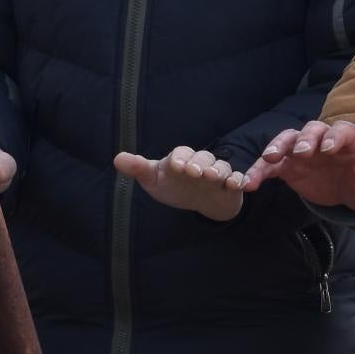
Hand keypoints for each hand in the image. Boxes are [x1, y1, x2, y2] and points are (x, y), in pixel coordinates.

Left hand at [115, 145, 245, 220]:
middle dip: (200, 163)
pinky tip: (234, 185)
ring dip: (218, 171)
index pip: (181, 153)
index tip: (177, 166)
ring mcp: (217, 173)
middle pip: (204, 157)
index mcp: (181, 159)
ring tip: (213, 177)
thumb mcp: (154, 180)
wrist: (200, 200)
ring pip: (221, 167)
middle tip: (196, 172)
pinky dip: (237, 181)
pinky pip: (237, 180)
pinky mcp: (231, 185)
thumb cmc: (174, 186)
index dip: (180, 158)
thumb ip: (138, 169)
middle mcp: (201, 163)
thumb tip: (117, 158)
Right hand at [245, 119, 354, 214]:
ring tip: (270, 160)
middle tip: (300, 152)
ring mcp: (304, 152)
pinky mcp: (289, 167)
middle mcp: (324, 140)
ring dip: (278, 147)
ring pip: (288, 141)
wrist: (353, 189)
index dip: (335, 137)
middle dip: (305, 139)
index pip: (342, 131)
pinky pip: (271, 166)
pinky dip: (260, 171)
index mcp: (350, 140)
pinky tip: (249, 184)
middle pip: (312, 130)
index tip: (329, 149)